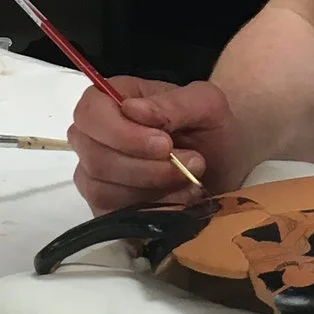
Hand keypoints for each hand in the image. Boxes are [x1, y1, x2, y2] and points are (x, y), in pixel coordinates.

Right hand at [70, 75, 233, 212]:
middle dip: (146, 167)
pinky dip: (149, 210)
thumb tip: (132, 109)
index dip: (121, 133)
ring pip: (102, 189)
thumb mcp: (206, 105)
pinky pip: (111, 214)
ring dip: (152, 189)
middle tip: (191, 163)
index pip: (90, 112)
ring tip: (188, 179)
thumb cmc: (209, 128)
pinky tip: (177, 198)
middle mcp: (93, 136)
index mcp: (111, 99)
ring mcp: (94, 173)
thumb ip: (173, 103)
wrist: (223, 167)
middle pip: (95, 156)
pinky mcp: (104, 206)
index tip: (165, 144)